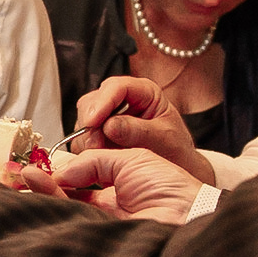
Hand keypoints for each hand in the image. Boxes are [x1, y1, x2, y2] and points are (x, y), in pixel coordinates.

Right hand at [36, 146, 202, 223]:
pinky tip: (37, 185)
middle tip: (27, 172)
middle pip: (71, 192)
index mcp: (122, 186)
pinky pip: (70, 217)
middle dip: (48, 182)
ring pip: (67, 205)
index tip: (49, 162)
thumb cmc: (170, 184)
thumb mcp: (129, 158)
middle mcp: (112, 205)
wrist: (186, 213)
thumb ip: (92, 161)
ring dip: (44, 189)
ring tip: (26, 176)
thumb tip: (62, 171)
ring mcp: (105, 221)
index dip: (66, 170)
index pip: (86, 177)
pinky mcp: (99, 234)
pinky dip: (51, 201)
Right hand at [75, 76, 212, 183]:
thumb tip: (109, 126)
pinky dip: (86, 148)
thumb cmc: (176, 150)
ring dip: (88, 139)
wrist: (175, 169)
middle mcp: (123, 101)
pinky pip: (82, 137)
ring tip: (102, 155)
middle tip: (95, 145)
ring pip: (84, 119)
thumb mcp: (163, 139)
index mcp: (144, 92)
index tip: (93, 122)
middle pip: (93, 101)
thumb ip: (137, 132)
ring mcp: (108, 117)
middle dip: (91, 123)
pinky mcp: (99, 134)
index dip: (102, 102)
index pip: (116, 87)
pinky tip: (99, 158)